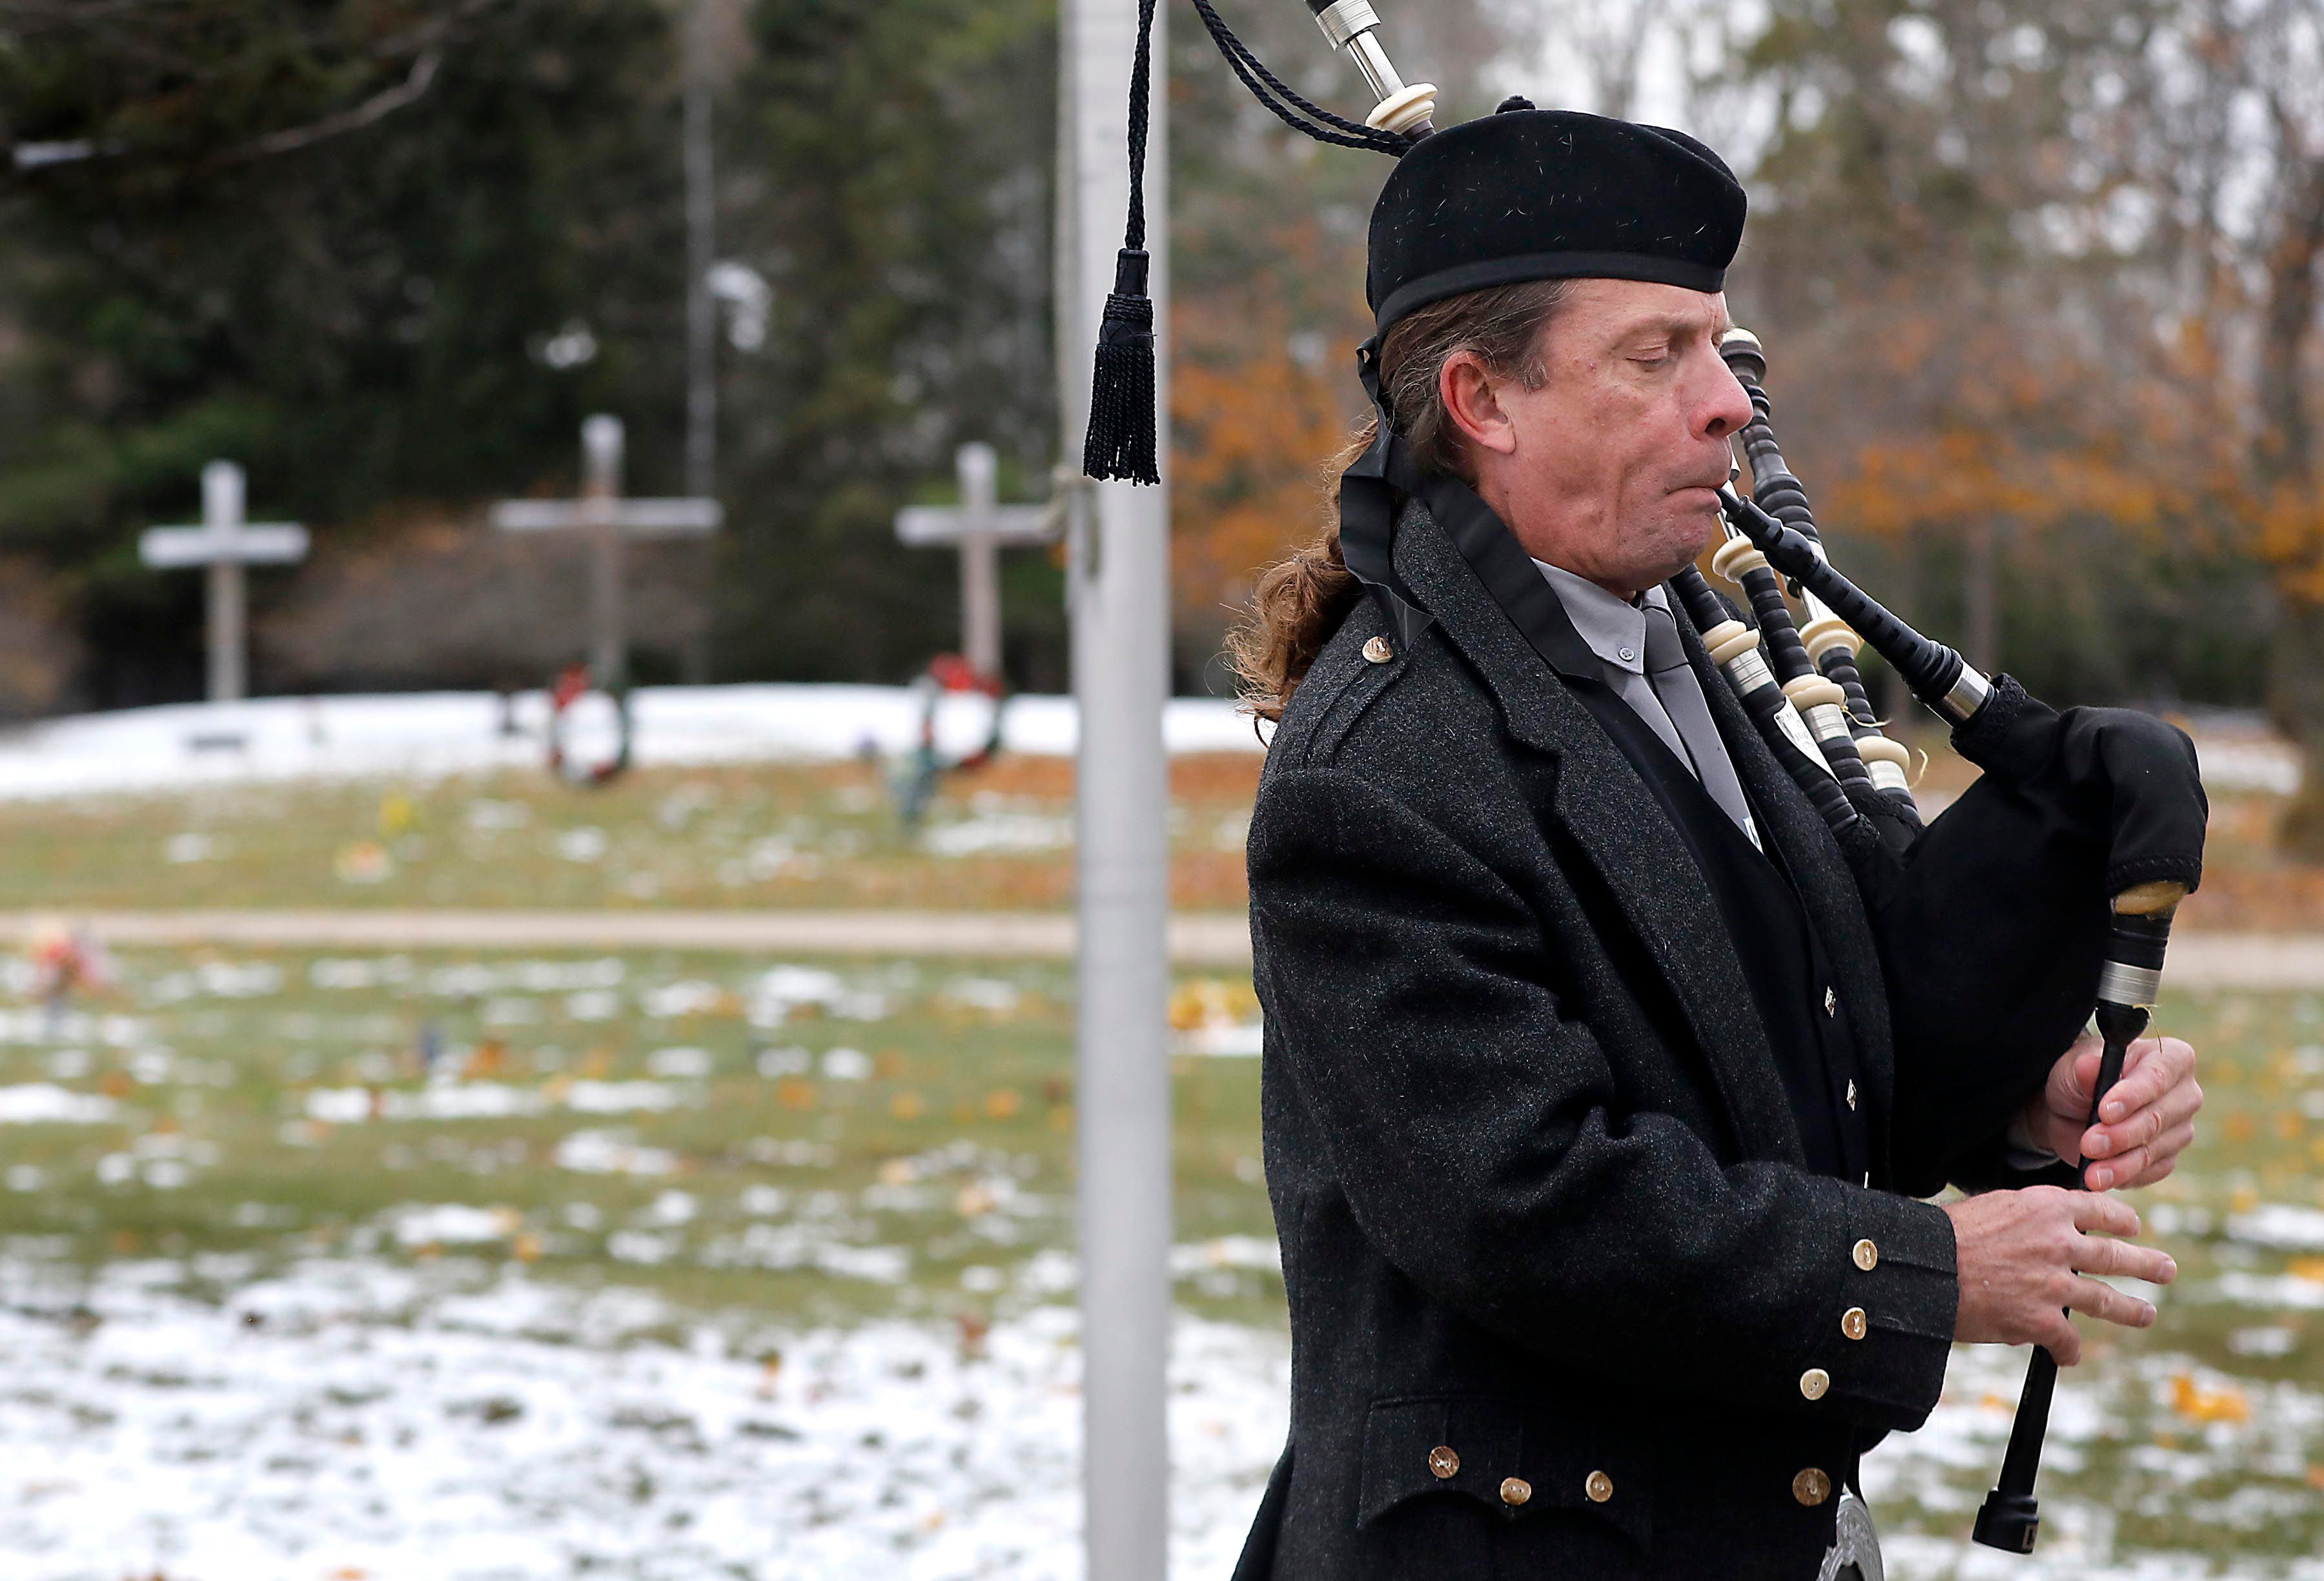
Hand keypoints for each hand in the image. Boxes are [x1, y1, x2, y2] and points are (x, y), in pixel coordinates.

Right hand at [1944, 1186, 2175, 1363]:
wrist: (1923, 1267)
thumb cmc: (1944, 1235)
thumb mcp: (1991, 1208)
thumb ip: (2024, 1218)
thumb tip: (2038, 1232)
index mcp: (2045, 1207)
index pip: (2098, 1210)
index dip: (2120, 1220)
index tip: (2133, 1228)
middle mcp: (2059, 1243)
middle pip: (2115, 1255)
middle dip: (2145, 1264)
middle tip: (2166, 1270)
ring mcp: (2055, 1284)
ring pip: (2105, 1300)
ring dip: (2131, 1309)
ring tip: (2146, 1313)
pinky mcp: (2042, 1321)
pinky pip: (2068, 1342)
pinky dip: (2069, 1351)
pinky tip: (2069, 1356)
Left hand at [2021, 1033, 2200, 1189]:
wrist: (2069, 1112)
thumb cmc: (2079, 1079)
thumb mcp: (2072, 1067)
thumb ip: (2083, 1068)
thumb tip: (2090, 1066)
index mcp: (2169, 1058)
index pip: (2158, 1076)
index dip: (2133, 1095)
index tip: (2105, 1112)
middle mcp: (2184, 1094)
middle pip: (2159, 1118)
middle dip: (2121, 1134)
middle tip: (2089, 1144)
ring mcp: (2179, 1129)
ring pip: (2154, 1150)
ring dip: (2120, 1163)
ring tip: (2092, 1173)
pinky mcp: (2167, 1158)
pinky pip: (2151, 1172)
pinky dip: (2124, 1177)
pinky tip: (2102, 1179)